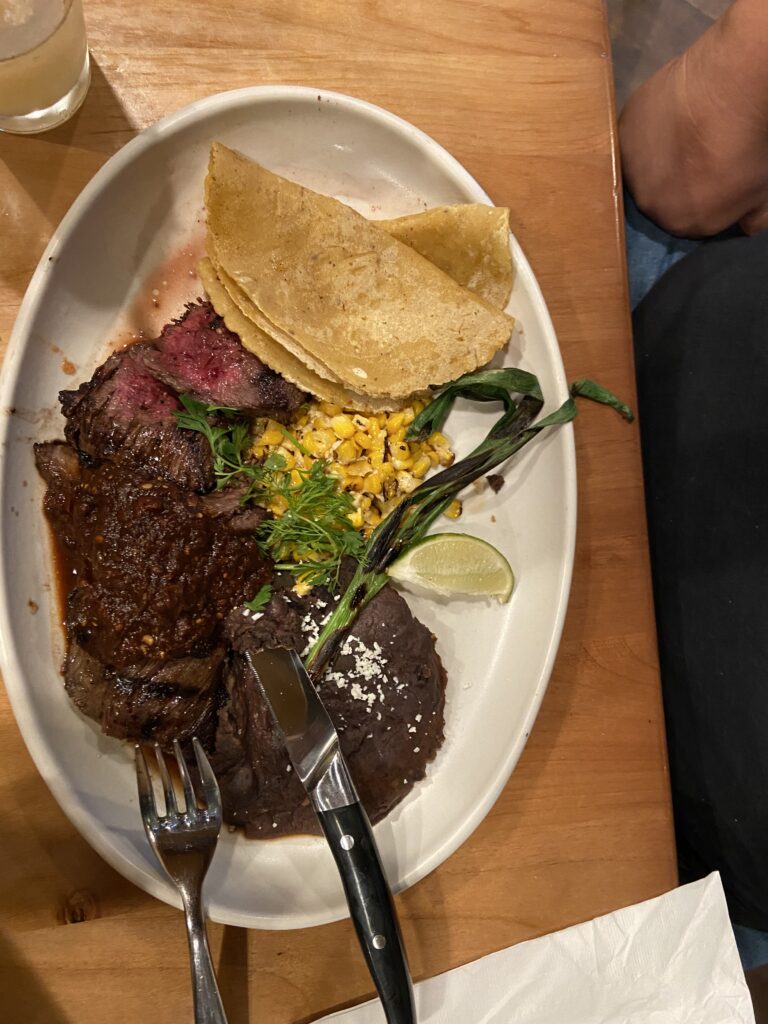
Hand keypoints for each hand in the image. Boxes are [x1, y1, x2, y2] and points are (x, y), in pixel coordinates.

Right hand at [619, 0, 767, 236]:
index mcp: (682, 223)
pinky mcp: (622, 131)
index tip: (714, 182)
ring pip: (642, 167)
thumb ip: (750, 215)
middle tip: (696, 155)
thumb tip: (745, 227)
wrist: (727, 92)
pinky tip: (668, 115)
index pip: (686, 220)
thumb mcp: (762, 191)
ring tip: (681, 133)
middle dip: (675, 181)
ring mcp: (631, 168)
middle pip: (659, 197)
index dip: (700, 200)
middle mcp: (648, 203)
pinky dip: (648, 128)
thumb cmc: (750, 146)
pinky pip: (634, 136)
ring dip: (657, 156)